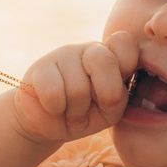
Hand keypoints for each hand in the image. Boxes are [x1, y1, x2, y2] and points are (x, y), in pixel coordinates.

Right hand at [10, 32, 138, 144]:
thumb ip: (118, 96)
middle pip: (105, 61)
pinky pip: (53, 93)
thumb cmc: (86, 115)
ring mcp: (63, 54)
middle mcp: (89, 50)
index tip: (117, 90)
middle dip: (105, 95)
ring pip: (78, 88)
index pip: (124, 42)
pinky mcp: (40, 66)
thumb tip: (113, 90)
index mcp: (111, 55)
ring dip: (76, 112)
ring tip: (72, 113)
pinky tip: (54, 107)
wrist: (49, 124)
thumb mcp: (110, 111)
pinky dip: (56, 109)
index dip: (126, 66)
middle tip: (97, 109)